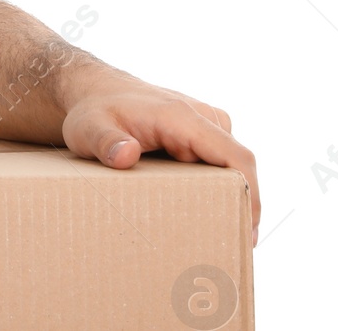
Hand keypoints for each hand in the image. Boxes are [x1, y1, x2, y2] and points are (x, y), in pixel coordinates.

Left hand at [61, 72, 259, 245]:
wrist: (95, 90)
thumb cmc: (94, 110)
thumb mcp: (87, 127)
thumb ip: (104, 141)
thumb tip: (126, 155)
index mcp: (182, 116)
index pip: (234, 156)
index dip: (250, 193)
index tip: (248, 228)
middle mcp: (202, 117)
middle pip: (238, 167)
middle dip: (241, 206)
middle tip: (229, 246)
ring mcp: (205, 125)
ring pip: (231, 168)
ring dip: (230, 198)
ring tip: (217, 236)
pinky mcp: (201, 135)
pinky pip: (220, 164)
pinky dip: (219, 189)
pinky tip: (207, 216)